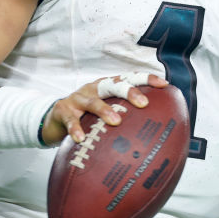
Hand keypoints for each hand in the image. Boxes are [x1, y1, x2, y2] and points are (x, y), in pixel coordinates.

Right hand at [40, 73, 167, 145]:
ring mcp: (78, 98)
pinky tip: (81, 138)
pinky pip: (70, 119)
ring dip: (105, 111)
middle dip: (130, 92)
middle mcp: (95, 89)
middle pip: (114, 85)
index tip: (164, 85)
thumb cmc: (87, 118)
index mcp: (108, 87)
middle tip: (143, 104)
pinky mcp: (63, 109)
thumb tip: (154, 138)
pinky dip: (75, 129)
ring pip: (93, 102)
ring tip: (116, 122)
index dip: (146, 79)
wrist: (54, 121)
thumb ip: (126, 121)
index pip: (130, 78)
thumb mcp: (105, 115)